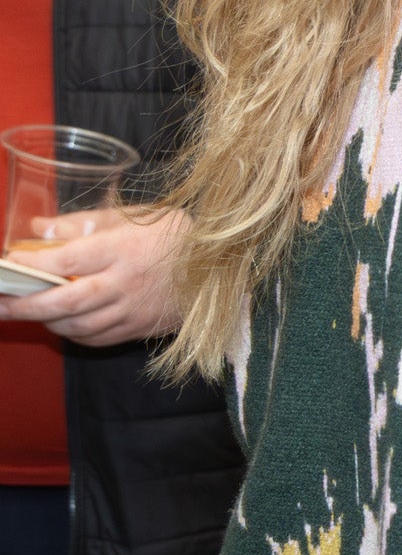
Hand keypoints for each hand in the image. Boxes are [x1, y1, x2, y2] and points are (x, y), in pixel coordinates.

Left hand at [1, 207, 187, 346]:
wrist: (226, 266)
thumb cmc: (179, 235)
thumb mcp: (137, 215)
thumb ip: (84, 222)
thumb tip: (37, 228)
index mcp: (125, 248)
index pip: (67, 259)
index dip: (33, 263)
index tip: (9, 262)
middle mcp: (126, 282)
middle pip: (66, 301)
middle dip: (25, 305)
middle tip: (0, 304)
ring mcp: (134, 309)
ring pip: (78, 325)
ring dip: (46, 321)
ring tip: (24, 313)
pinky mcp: (140, 328)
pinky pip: (97, 338)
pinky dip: (73, 334)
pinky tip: (61, 324)